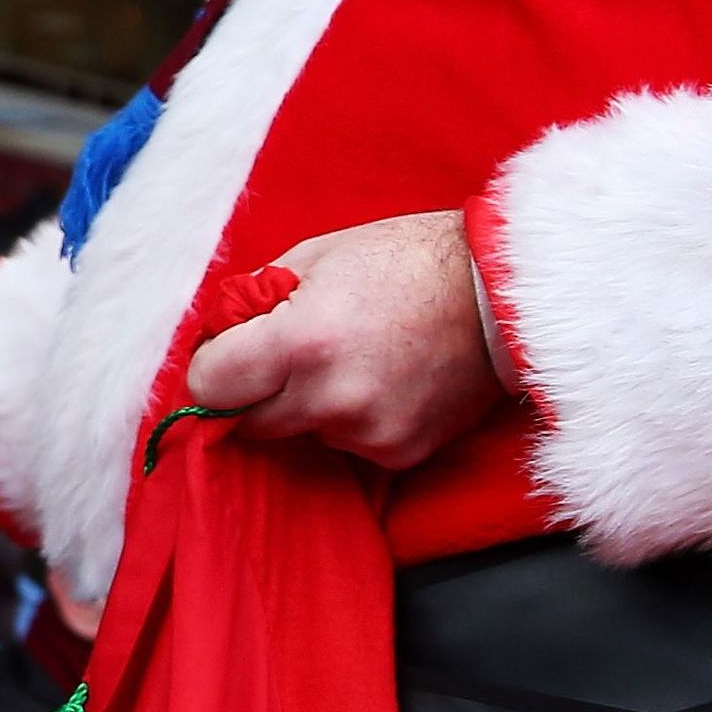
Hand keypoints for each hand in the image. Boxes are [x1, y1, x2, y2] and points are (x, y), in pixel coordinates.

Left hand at [181, 211, 506, 469]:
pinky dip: (350, 419)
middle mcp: (330, 398)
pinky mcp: (398, 453)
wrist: (500, 294)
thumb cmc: (405, 261)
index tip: (225, 356)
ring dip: (306, 405)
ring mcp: (366, 432)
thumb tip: (216, 334)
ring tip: (352, 357)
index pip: (210, 387)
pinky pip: (345, 445)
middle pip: (248, 422)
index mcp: (301, 343)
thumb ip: (255, 300)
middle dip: (256, 391)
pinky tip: (384, 378)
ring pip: (299, 434)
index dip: (212, 369)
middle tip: (288, 353)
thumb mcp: (315, 257)